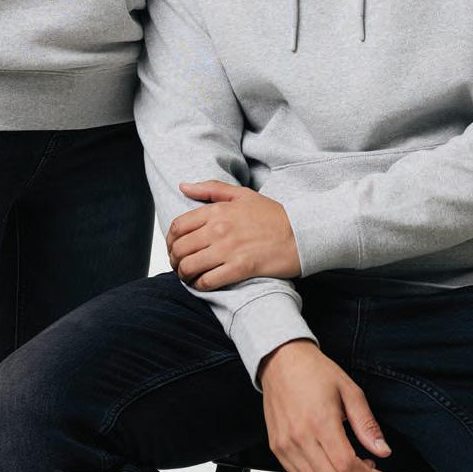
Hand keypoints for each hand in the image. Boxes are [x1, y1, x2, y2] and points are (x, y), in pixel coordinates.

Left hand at [168, 179, 299, 286]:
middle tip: (181, 266)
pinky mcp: (240, 269)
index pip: (177, 227)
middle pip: (179, 249)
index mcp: (217, 211)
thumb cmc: (274, 216)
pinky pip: (207, 281)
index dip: (170, 241)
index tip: (175, 248)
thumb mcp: (242, 195)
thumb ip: (211, 189)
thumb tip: (183, 186)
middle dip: (175, 260)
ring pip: (189, 267)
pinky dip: (200, 286)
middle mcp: (219, 229)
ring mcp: (229, 250)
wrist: (302, 234)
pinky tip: (204, 284)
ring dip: (185, 275)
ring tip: (190, 276)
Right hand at [259, 341, 391, 471]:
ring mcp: (285, 444)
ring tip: (348, 465)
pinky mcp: (276, 446)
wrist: (281, 360)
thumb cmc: (314, 371)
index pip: (347, 465)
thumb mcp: (350, 391)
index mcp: (320, 422)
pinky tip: (327, 462)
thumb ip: (366, 424)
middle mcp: (299, 437)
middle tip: (368, 469)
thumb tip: (383, 451)